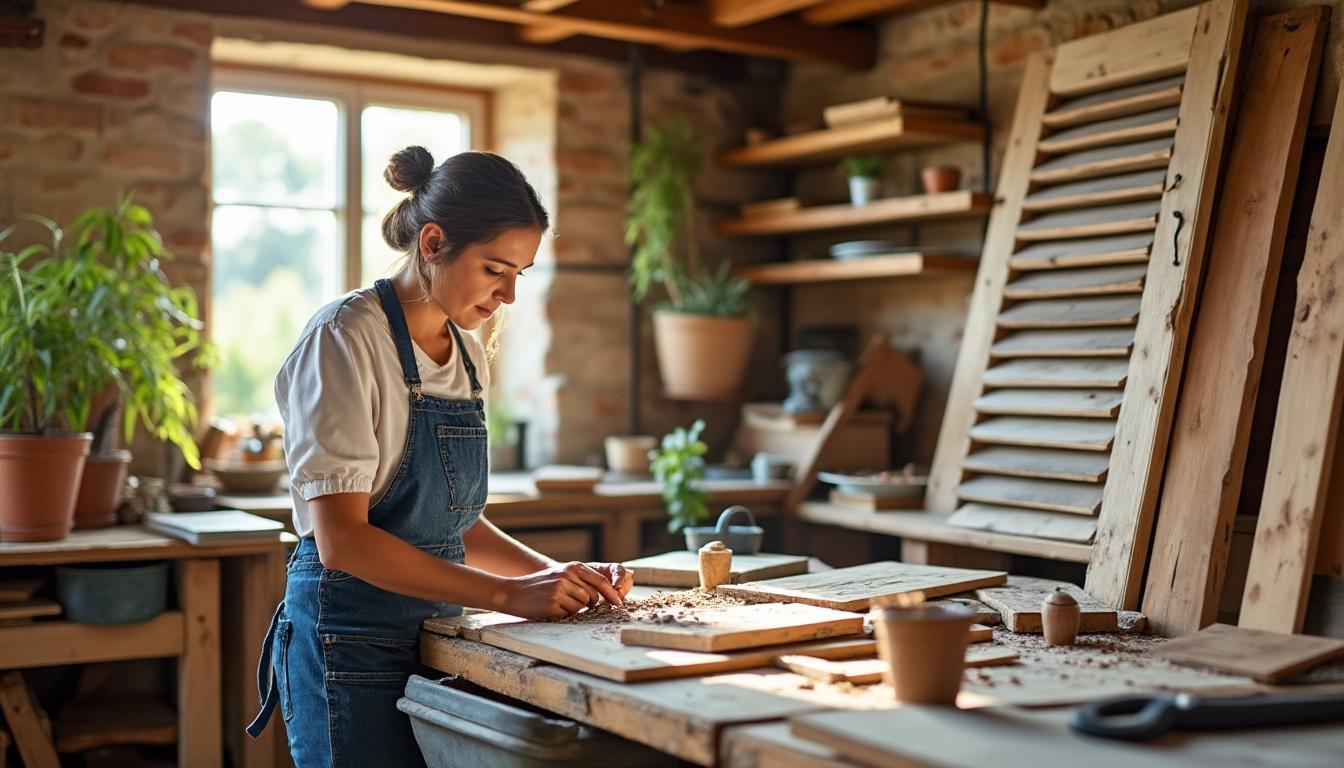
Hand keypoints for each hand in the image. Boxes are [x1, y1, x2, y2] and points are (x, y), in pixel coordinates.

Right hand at [500, 561, 626, 619]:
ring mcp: (560, 591)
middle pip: (593, 597)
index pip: (600, 581)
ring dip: (573, 609)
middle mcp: (568, 577)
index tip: (618, 604)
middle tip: (570, 602)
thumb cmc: (539, 585)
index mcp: (572, 567)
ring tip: (557, 603)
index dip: (611, 594)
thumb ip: (581, 580)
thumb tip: (606, 593)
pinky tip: (550, 609)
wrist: (512, 592)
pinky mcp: (553, 605)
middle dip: (588, 604)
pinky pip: (568, 615)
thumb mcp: (561, 574)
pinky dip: (562, 615)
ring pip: (581, 607)